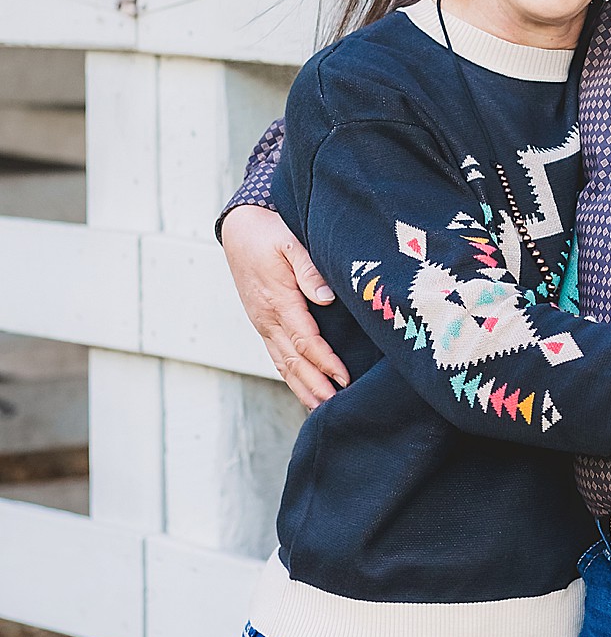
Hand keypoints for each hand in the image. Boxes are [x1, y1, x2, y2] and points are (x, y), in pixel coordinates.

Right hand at [221, 205, 346, 408]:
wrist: (240, 228)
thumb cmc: (269, 232)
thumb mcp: (291, 242)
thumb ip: (309, 269)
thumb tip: (324, 298)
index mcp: (278, 300)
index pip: (305, 340)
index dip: (325, 361)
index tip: (344, 377)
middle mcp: (267, 318)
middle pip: (293, 360)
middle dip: (315, 384)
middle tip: (335, 406)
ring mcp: (262, 323)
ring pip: (282, 363)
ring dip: (302, 386)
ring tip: (321, 408)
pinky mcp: (262, 323)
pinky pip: (276, 355)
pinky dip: (289, 375)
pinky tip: (303, 387)